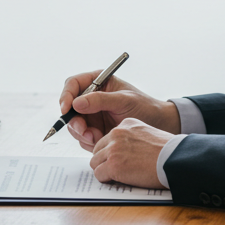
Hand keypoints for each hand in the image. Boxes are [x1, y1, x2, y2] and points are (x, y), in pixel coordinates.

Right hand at [59, 69, 180, 150]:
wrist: (158, 125)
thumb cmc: (144, 107)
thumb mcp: (124, 100)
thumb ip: (100, 100)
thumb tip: (76, 102)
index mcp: (97, 82)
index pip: (73, 84)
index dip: (66, 95)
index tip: (67, 109)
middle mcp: (91, 98)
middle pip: (69, 107)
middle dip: (74, 121)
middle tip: (85, 131)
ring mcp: (92, 114)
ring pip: (74, 124)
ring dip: (82, 133)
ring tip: (97, 137)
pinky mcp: (94, 129)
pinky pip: (82, 137)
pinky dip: (88, 141)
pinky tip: (101, 140)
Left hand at [88, 118, 171, 188]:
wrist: (176, 160)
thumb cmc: (168, 151)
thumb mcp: (148, 134)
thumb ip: (132, 138)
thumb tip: (122, 152)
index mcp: (126, 124)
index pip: (107, 138)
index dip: (111, 151)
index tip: (119, 159)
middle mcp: (117, 133)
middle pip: (98, 150)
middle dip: (105, 160)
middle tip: (117, 169)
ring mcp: (113, 149)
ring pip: (95, 162)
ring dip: (105, 170)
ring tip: (119, 175)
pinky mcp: (113, 165)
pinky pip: (99, 174)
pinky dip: (106, 179)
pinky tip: (118, 180)